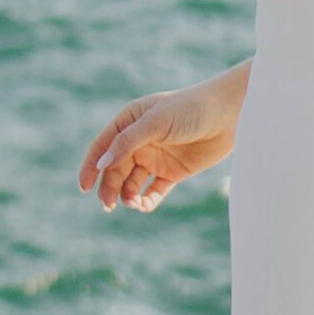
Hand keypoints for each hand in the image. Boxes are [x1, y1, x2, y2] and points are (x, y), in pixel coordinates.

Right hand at [79, 65, 247, 212]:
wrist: (229, 114)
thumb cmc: (190, 108)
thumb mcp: (155, 122)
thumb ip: (127, 143)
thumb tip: (102, 164)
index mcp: (129, 122)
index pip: (102, 146)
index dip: (90, 167)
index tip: (84, 188)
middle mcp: (139, 140)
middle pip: (115, 169)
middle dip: (109, 187)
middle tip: (108, 206)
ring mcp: (155, 157)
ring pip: (132, 183)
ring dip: (128, 195)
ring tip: (134, 203)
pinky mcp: (173, 172)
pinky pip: (154, 191)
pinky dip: (147, 200)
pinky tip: (146, 205)